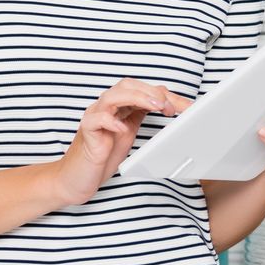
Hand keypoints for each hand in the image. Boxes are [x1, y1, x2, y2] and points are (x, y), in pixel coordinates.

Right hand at [49, 78, 193, 205]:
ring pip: (113, 95)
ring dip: (137, 98)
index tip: (187, 107)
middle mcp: (106, 107)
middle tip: (170, 106)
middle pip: (128, 86)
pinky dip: (111, 120)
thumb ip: (141, 115)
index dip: (167, 96)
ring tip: (155, 106)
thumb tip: (168, 104)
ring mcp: (94, 117)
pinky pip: (97, 119)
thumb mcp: (129, 131)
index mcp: (119, 106)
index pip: (143, 90)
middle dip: (153, 93)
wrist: (76, 178)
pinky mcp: (86, 132)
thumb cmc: (103, 155)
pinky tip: (123, 128)